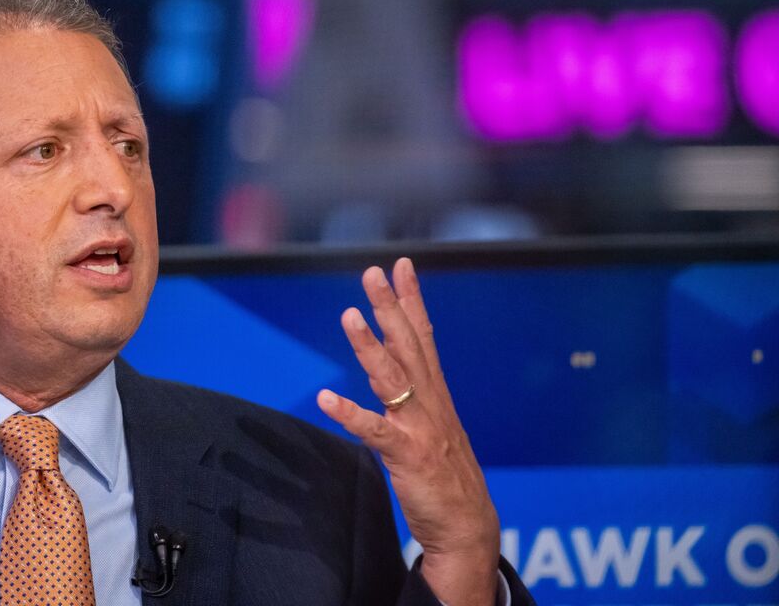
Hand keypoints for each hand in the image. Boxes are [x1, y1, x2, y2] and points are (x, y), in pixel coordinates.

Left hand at [317, 258, 499, 605]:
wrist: (468, 529)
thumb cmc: (447, 478)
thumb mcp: (435, 426)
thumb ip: (416, 395)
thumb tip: (394, 366)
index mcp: (436, 395)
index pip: (423, 337)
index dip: (412, 300)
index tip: (402, 265)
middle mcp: (430, 403)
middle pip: (409, 346)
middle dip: (391, 307)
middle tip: (373, 273)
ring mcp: (420, 428)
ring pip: (392, 378)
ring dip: (369, 346)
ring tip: (349, 316)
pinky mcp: (406, 455)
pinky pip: (374, 431)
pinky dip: (350, 414)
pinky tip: (326, 400)